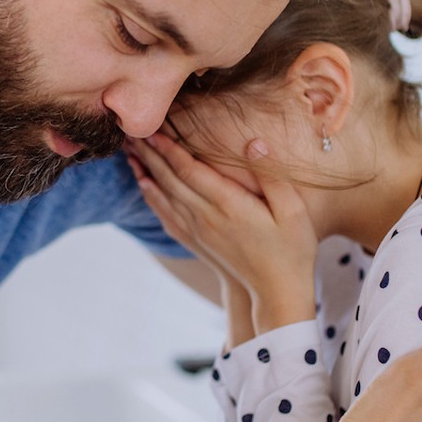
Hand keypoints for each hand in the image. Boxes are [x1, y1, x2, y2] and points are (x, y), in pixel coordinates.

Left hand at [126, 134, 316, 330]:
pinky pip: (166, 215)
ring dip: (145, 172)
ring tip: (129, 152)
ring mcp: (199, 231)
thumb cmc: (292, 248)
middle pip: (170, 180)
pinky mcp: (197, 241)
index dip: (169, 149)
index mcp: (229, 206)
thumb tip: (253, 143)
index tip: (153, 129)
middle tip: (132, 132)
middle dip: (150, 154)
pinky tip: (143, 184)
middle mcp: (207, 218)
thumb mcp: (292, 210)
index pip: (190, 171)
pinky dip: (151, 197)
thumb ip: (270, 176)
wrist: (277, 292)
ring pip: (164, 196)